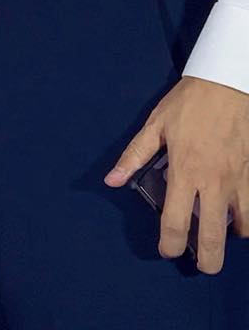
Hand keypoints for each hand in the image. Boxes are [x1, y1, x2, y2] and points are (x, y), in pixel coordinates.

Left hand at [105, 75, 248, 272]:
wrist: (227, 83)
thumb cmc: (190, 102)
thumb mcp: (156, 124)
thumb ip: (135, 155)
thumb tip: (111, 180)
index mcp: (185, 170)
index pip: (175, 222)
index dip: (169, 244)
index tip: (166, 249)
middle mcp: (214, 182)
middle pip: (213, 238)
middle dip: (207, 261)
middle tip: (202, 264)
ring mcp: (239, 180)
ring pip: (243, 228)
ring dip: (231, 237)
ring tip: (222, 234)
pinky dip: (248, 219)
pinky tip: (240, 216)